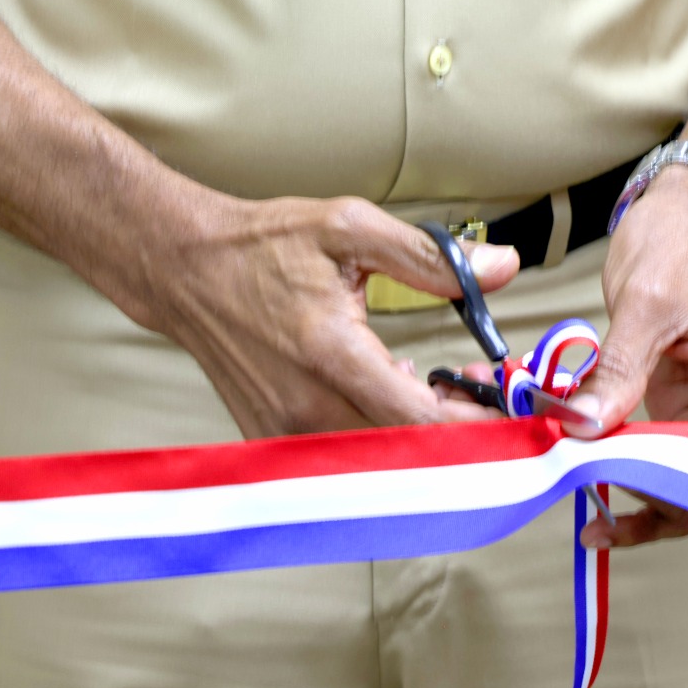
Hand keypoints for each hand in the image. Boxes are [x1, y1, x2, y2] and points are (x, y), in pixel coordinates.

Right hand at [130, 193, 519, 437]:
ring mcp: (285, 431)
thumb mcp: (351, 229)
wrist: (185, 269)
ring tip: (437, 385)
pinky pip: (343, 455)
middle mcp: (306, 406)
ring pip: (378, 459)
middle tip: (477, 386)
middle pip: (407, 451)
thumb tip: (502, 266)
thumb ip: (432, 256)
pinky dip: (378, 434)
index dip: (474, 418)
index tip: (501, 397)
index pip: (420, 419)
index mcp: (331, 355)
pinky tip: (388, 393)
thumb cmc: (263, 246)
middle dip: (456, 425)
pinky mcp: (272, 440)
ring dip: (420, 432)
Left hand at [570, 167, 687, 547]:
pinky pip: (662, 454)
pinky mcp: (686, 406)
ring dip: (642, 491)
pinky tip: (592, 488)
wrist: (679, 209)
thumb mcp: (646, 303)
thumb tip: (583, 430)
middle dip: (661, 493)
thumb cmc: (681, 238)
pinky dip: (629, 469)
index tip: (633, 486)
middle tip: (602, 514)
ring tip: (596, 522)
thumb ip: (619, 370)